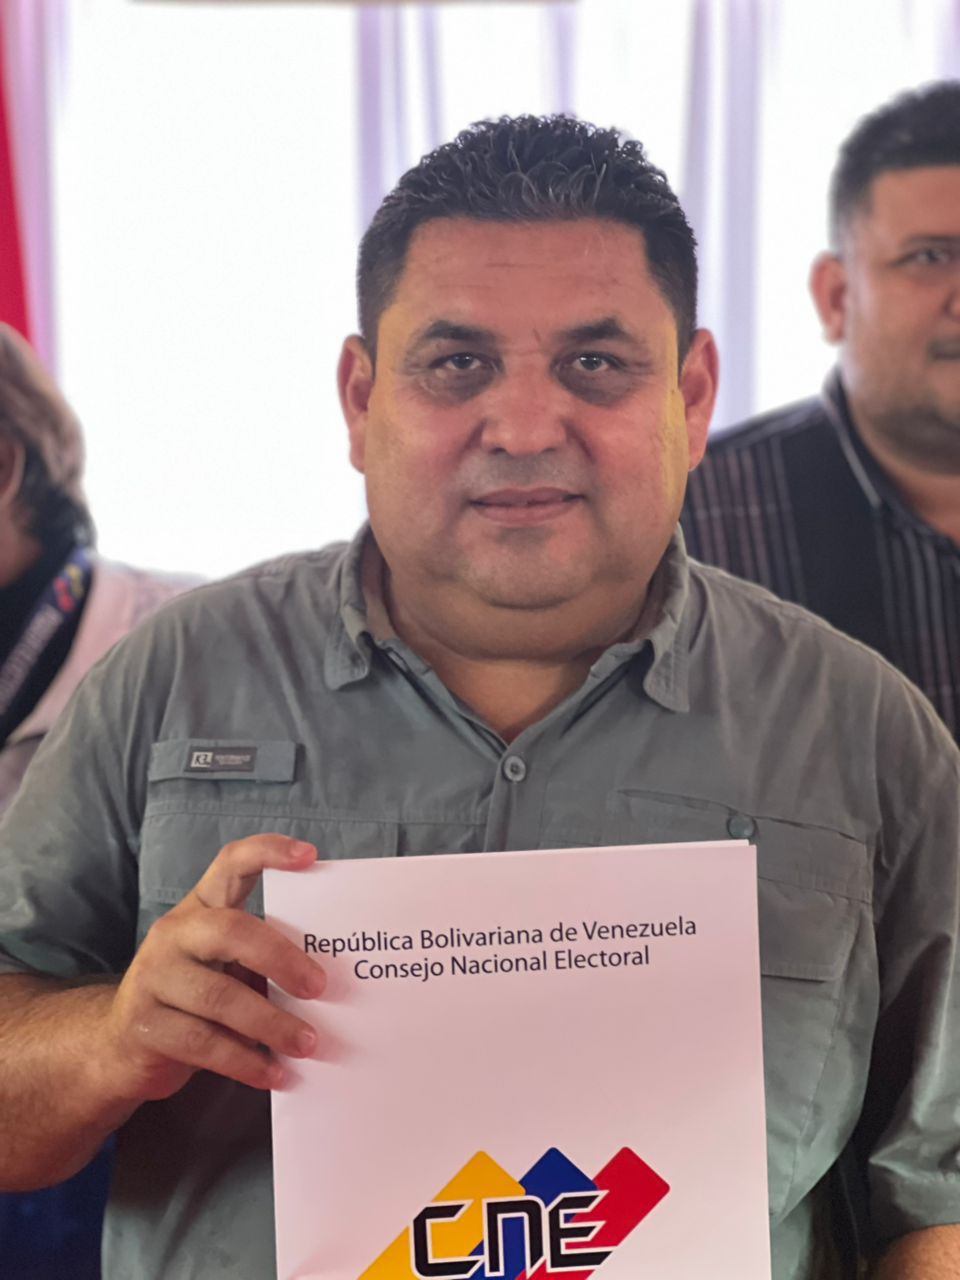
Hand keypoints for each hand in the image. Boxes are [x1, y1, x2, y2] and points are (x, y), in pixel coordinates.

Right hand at [99, 834, 324, 1102]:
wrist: (120, 1046)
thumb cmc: (194, 997)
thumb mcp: (225, 965)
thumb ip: (263, 959)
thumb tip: (330, 980)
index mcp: (201, 907)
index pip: (231, 863)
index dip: (269, 852)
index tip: (311, 856)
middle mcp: (174, 933)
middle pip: (231, 931)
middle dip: (282, 959)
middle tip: (320, 987)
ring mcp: (154, 977)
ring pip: (220, 997)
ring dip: (272, 1024)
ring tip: (308, 1043)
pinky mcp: (145, 1025)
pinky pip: (204, 1043)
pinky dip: (247, 1061)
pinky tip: (275, 1073)